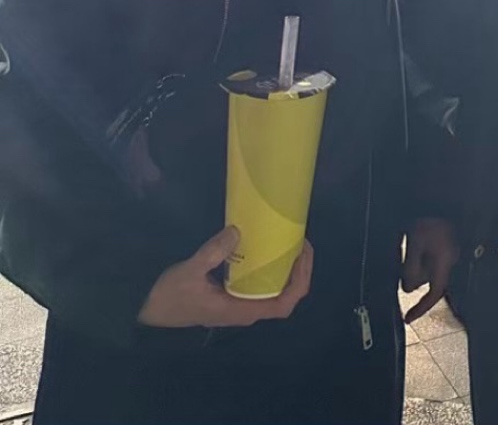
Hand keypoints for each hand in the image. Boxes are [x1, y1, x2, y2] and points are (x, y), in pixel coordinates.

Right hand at [138, 227, 311, 328]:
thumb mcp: (189, 272)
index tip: (302, 254)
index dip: (298, 282)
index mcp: (240, 311)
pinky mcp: (231, 297)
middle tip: (300, 242)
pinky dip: (271, 270)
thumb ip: (213, 252)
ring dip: (286, 270)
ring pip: (273, 292)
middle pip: (284, 298)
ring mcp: (238, 305)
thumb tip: (237, 231)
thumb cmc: (170, 296)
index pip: (282, 306)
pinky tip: (267, 251)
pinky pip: (260, 286)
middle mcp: (244, 311)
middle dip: (298, 272)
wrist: (148, 313)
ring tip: (289, 242)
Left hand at [401, 217, 458, 325]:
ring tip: (408, 247)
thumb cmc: (429, 219)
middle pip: (429, 280)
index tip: (407, 318)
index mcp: (444, 262)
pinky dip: (420, 257)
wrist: (441, 197)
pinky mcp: (446, 243)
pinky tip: (414, 245)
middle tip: (401, 264)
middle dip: (413, 276)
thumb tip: (407, 289)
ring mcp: (449, 251)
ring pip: (429, 268)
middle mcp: (450, 259)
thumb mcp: (415, 244)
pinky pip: (431, 258)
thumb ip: (411, 268)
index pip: (434, 293)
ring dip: (415, 264)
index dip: (421, 308)